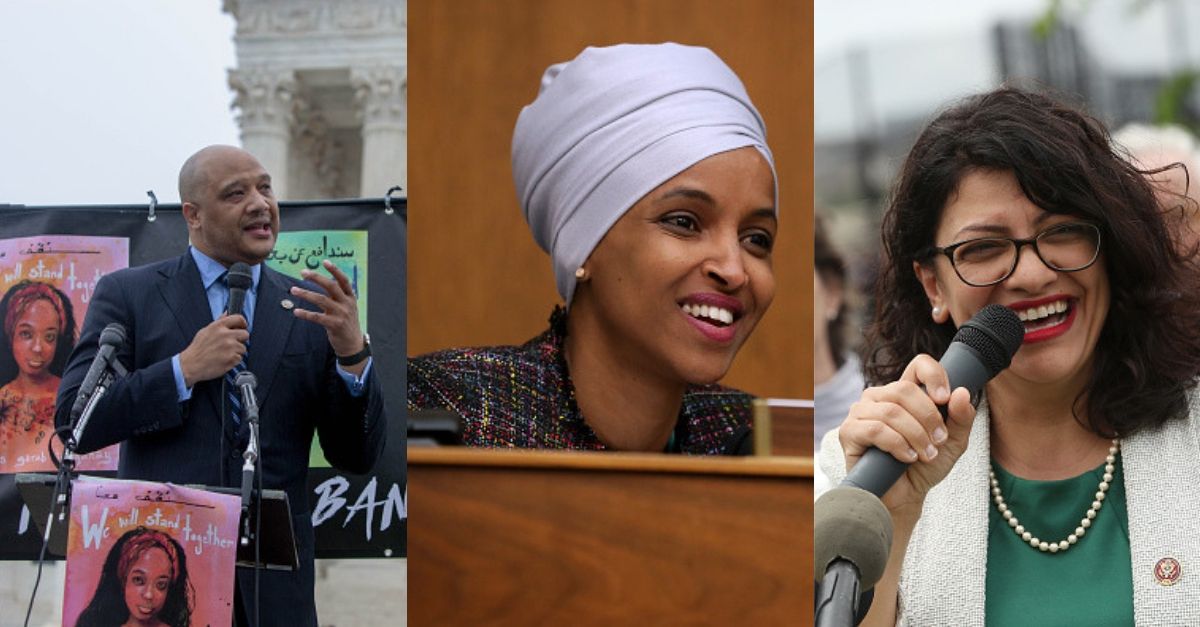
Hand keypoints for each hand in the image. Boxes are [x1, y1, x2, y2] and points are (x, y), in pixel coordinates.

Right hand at [179, 315, 248, 386]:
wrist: (190, 365)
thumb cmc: (197, 349)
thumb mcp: (205, 331)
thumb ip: (219, 321)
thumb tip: (227, 313)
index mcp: (218, 326)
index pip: (239, 318)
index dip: (242, 323)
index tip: (242, 327)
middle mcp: (225, 335)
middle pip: (245, 334)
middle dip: (240, 340)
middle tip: (231, 344)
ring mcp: (230, 347)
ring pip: (243, 348)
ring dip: (236, 352)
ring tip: (223, 354)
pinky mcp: (232, 358)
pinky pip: (239, 358)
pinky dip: (233, 360)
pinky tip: (223, 360)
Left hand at [288, 260, 364, 362]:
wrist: (353, 344)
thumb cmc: (346, 323)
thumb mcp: (346, 307)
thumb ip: (336, 296)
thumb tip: (323, 281)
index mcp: (351, 298)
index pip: (344, 280)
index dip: (334, 270)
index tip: (324, 261)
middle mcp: (347, 304)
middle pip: (331, 286)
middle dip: (316, 278)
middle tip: (303, 272)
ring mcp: (341, 314)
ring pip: (321, 300)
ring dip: (306, 294)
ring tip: (293, 289)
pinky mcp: (335, 325)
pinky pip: (317, 317)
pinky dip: (305, 314)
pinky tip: (296, 312)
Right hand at [838, 354, 976, 516]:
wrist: (904, 497)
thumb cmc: (925, 466)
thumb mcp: (953, 443)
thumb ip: (961, 418)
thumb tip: (961, 393)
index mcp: (904, 393)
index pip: (918, 365)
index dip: (934, 375)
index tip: (945, 398)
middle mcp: (879, 397)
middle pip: (904, 389)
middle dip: (928, 417)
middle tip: (939, 440)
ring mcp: (860, 413)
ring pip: (891, 411)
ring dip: (915, 435)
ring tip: (926, 454)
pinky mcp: (848, 432)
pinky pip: (875, 429)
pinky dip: (897, 445)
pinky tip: (907, 458)